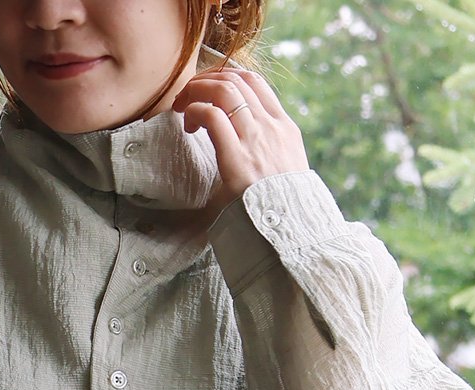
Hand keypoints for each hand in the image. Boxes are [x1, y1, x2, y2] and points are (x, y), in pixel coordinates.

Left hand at [171, 67, 309, 217]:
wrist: (290, 228)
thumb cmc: (283, 205)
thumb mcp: (287, 169)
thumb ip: (272, 150)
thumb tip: (249, 147)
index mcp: (286, 128)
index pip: (255, 82)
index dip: (226, 77)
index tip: (209, 92)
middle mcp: (272, 127)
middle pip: (236, 78)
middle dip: (206, 80)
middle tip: (189, 97)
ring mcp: (257, 140)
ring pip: (223, 89)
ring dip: (196, 91)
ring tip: (183, 108)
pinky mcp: (238, 158)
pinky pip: (211, 115)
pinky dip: (194, 112)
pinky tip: (189, 127)